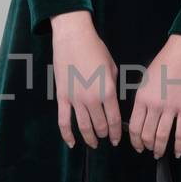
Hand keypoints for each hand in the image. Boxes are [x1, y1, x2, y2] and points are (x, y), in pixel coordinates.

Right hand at [49, 10, 122, 149]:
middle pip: (100, 125)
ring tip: (94, 143)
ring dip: (89, 138)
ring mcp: (76, 99)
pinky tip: (71, 143)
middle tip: (107, 138)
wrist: (73, 38)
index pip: (115, 119)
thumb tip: (112, 102)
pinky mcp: (62, 97)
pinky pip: (63, 121)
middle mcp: (92, 99)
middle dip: (105, 135)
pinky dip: (67, 135)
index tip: (118, 139)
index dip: (117, 132)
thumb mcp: (112, 68)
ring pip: (83, 127)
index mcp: (108, 91)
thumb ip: (113, 87)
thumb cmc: (95, 49)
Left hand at [128, 34, 180, 158]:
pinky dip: (179, 146)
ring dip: (159, 148)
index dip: (134, 140)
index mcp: (142, 97)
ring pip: (162, 137)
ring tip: (159, 153)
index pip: (134, 126)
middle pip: (147, 134)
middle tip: (147, 150)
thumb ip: (143, 98)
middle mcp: (154, 105)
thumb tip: (142, 115)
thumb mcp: (146, 79)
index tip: (136, 145)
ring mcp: (171, 108)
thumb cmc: (166, 61)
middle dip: (146, 146)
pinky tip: (177, 152)